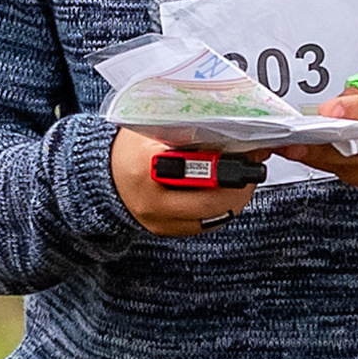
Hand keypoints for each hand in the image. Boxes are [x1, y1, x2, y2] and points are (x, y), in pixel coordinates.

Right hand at [109, 126, 264, 235]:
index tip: (246, 153)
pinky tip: (226, 193)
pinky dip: (221, 209)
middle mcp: (151, 200)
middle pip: (211, 202)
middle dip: (239, 185)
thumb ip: (191, 129)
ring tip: (242, 179)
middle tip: (252, 167)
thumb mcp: (155, 127)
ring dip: (235, 199)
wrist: (105, 172)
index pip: (198, 171)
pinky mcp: (164, 230)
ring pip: (213, 218)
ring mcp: (157, 220)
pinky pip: (204, 226)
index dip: (228, 165)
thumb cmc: (131, 146)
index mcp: (146, 166)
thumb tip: (235, 132)